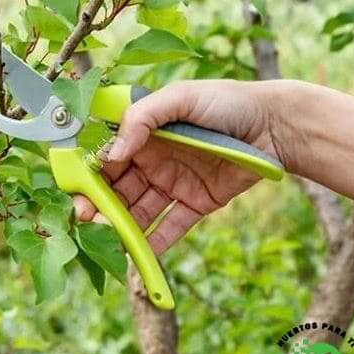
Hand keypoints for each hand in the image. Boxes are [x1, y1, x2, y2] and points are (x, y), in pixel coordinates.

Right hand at [73, 79, 287, 252]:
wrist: (275, 124)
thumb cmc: (226, 101)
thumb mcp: (179, 98)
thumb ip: (141, 120)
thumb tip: (111, 153)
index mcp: (144, 134)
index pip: (107, 158)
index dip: (90, 175)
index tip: (77, 192)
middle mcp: (153, 160)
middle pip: (117, 189)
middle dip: (99, 206)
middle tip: (86, 221)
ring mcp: (174, 183)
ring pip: (139, 211)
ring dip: (122, 226)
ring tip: (108, 240)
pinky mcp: (196, 203)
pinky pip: (172, 227)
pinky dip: (155, 243)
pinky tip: (139, 255)